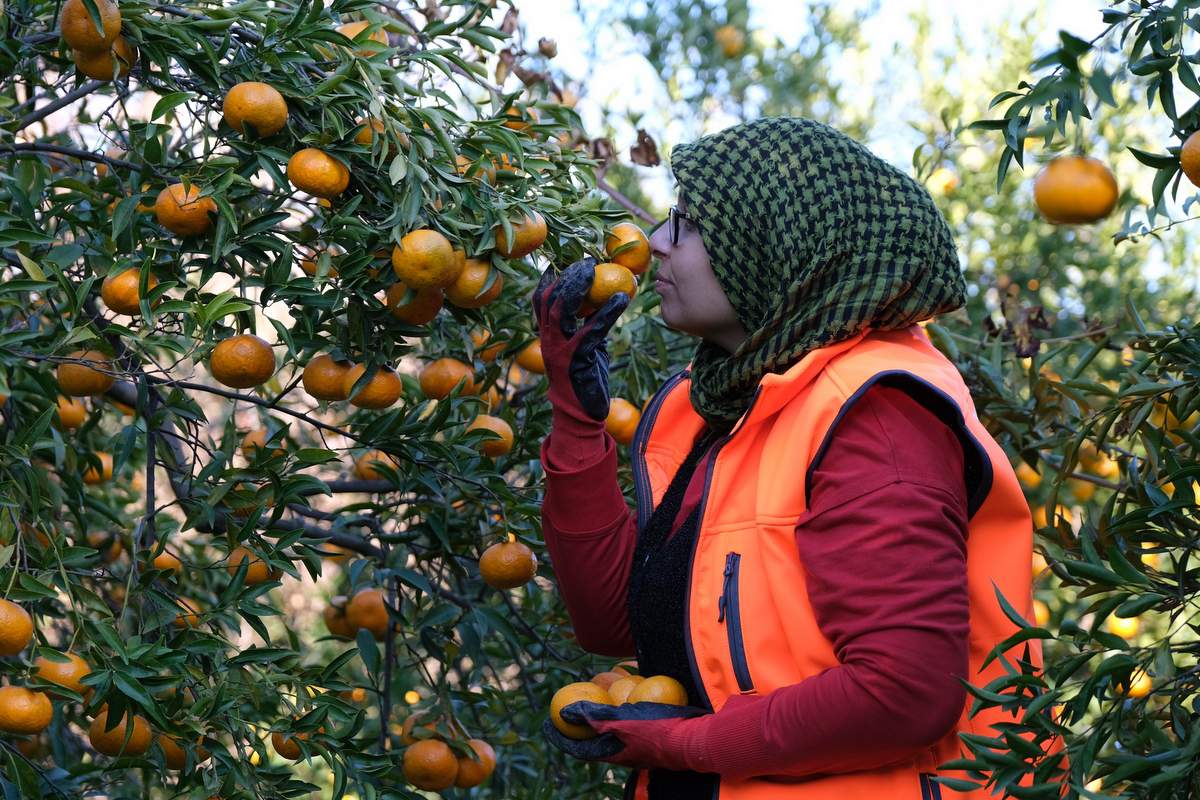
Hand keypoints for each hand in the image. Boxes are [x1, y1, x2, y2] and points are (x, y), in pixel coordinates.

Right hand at [531, 257, 629, 420]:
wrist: (579, 415)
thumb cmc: (583, 381)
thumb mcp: (582, 349)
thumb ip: (585, 328)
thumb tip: (600, 304)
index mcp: (547, 337)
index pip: (540, 302)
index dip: (549, 279)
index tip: (563, 261)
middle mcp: (548, 341)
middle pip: (549, 300)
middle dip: (565, 277)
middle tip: (585, 262)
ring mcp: (560, 350)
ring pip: (562, 311)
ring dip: (579, 287)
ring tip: (595, 270)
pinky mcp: (578, 360)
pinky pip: (593, 330)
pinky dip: (607, 312)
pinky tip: (621, 299)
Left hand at [543, 700, 708, 771]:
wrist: (693, 738)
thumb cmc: (658, 729)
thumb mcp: (623, 721)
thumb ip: (596, 717)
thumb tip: (566, 712)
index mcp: (613, 754)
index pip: (577, 748)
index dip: (560, 738)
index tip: (546, 724)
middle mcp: (622, 753)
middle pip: (592, 741)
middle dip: (577, 728)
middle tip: (567, 708)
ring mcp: (637, 746)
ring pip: (609, 734)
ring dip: (597, 720)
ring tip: (590, 701)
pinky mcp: (650, 737)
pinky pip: (627, 725)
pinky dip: (618, 713)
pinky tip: (621, 696)